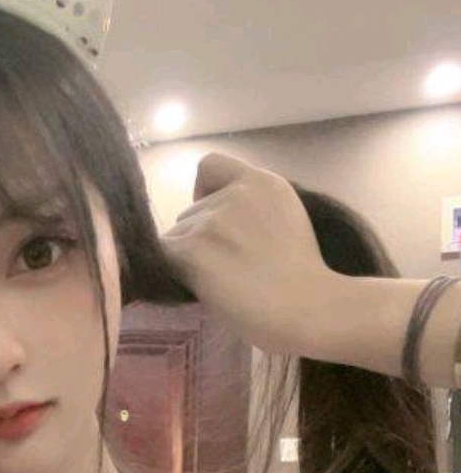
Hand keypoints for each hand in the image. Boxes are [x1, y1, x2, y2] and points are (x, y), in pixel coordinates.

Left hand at [161, 153, 333, 353]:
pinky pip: (164, 257)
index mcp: (263, 183)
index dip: (203, 191)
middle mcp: (234, 193)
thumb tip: (217, 227)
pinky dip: (174, 273)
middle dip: (199, 238)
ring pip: (174, 238)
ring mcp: (211, 219)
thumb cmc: (305, 281)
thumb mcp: (287, 222)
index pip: (210, 165)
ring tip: (222, 284)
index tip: (214, 221)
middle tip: (225, 269)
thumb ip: (254, 212)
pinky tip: (200, 288)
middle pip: (189, 212)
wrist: (308, 307)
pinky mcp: (192, 248)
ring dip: (188, 260)